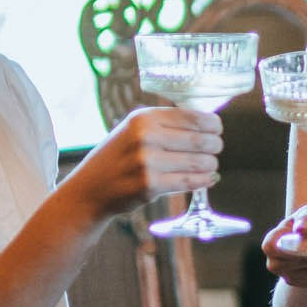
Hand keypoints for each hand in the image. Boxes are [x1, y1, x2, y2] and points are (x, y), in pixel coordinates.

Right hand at [66, 106, 221, 219]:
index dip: (212, 124)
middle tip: (216, 148)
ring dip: (210, 164)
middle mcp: (146, 136)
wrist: (90, 189)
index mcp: (144, 118)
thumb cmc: (118, 157)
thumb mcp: (134, 129)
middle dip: (214, 145)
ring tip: (210, 165)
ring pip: (198, 162)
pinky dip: (203, 180)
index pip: (192, 116)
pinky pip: (189, 181)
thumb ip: (164, 123)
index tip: (217, 129)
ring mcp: (147, 162)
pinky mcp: (150, 185)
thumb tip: (207, 122)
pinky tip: (208, 178)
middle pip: (200, 139)